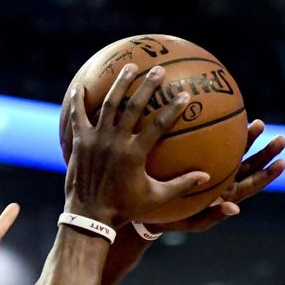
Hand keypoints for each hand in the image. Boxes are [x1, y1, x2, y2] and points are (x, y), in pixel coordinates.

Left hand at [64, 64, 209, 227]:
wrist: (89, 217)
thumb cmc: (125, 210)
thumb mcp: (155, 200)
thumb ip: (181, 186)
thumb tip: (206, 177)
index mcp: (135, 154)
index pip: (159, 124)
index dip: (173, 108)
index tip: (185, 94)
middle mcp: (115, 142)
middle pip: (134, 106)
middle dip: (147, 85)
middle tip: (159, 70)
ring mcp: (96, 140)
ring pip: (109, 104)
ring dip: (120, 84)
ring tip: (130, 67)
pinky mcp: (80, 142)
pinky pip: (78, 115)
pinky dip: (77, 100)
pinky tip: (79, 85)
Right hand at [147, 120, 284, 234]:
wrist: (151, 208)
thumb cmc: (171, 219)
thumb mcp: (192, 222)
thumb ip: (213, 216)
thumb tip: (236, 210)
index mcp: (225, 195)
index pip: (252, 185)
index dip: (268, 175)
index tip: (283, 163)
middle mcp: (223, 179)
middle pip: (250, 165)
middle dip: (267, 152)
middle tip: (281, 139)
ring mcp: (212, 167)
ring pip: (236, 151)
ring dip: (249, 138)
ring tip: (258, 123)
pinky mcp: (198, 157)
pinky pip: (214, 143)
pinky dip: (222, 131)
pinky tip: (225, 115)